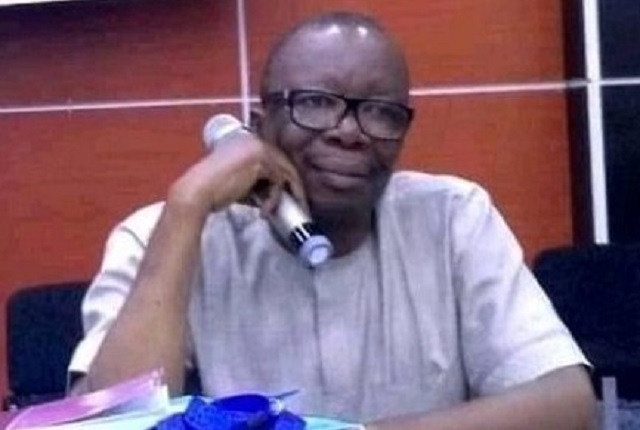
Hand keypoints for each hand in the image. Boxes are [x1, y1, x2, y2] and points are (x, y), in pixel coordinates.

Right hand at [167, 130, 305, 218]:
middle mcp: (254, 139)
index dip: (281, 177)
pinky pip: (278, 181)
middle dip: (291, 185)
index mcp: (246, 140)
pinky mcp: (260, 160)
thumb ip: (256, 179)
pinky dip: (274, 198)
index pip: (273, 157)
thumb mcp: (238, 180)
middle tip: (296, 203)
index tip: (286, 194)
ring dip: (283, 194)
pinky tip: (264, 210)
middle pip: (283, 162)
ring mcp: (258, 147)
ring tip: (275, 210)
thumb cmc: (212, 191)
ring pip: (284, 171)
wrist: (197, 191)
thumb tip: (277, 190)